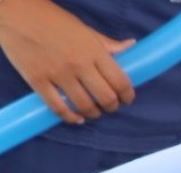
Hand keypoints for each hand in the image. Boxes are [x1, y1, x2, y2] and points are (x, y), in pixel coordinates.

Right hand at [0, 0, 134, 123]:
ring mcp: (58, 74)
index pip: (121, 82)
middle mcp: (79, 64)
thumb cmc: (50, 18)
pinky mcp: (37, 80)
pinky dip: (70, 118)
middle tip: (110, 106)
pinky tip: (75, 118)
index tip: (126, 99)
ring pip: (84, 106)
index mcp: (94, 50)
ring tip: (93, 111)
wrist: (14, 12)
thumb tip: (131, 46)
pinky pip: (58, 108)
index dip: (127, 96)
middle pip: (106, 98)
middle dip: (112, 107)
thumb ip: (106, 43)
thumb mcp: (83, 28)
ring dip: (93, 113)